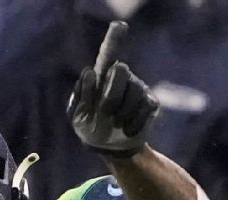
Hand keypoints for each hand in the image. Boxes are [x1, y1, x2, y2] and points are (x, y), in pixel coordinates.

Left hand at [67, 21, 157, 157]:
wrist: (109, 148)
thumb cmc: (90, 127)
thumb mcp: (77, 116)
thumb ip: (81, 96)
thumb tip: (91, 72)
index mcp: (101, 76)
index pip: (107, 53)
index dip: (114, 38)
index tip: (119, 24)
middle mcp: (121, 77)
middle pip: (121, 71)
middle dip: (111, 94)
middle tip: (104, 112)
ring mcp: (138, 89)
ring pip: (134, 92)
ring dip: (122, 113)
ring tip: (115, 124)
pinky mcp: (150, 103)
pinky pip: (145, 107)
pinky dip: (134, 122)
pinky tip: (127, 130)